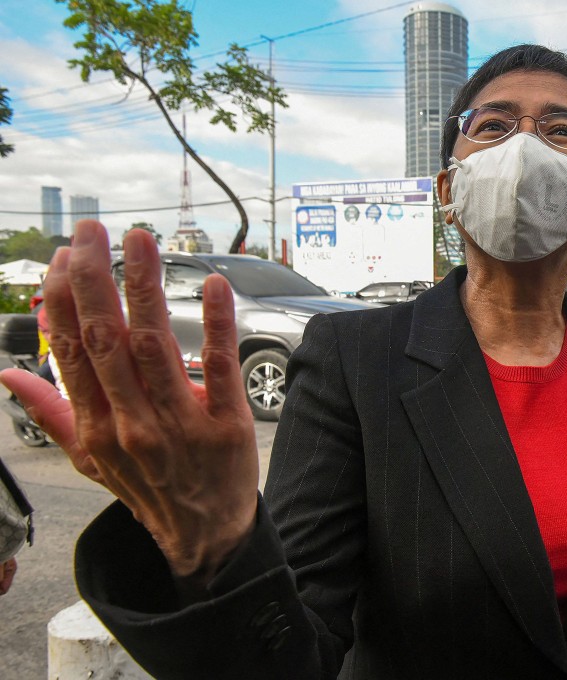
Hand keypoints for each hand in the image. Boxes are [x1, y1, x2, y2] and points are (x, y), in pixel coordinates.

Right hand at [0, 221, 258, 588]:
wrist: (205, 534)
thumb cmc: (147, 486)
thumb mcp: (90, 458)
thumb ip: (51, 412)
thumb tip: (7, 373)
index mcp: (97, 427)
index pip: (73, 354)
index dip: (64, 303)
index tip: (62, 258)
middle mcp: (133, 423)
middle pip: (108, 342)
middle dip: (96, 281)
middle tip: (90, 231)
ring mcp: (181, 423)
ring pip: (158, 347)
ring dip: (147, 289)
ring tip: (140, 241)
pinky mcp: (228, 424)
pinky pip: (221, 369)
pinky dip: (217, 325)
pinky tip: (212, 285)